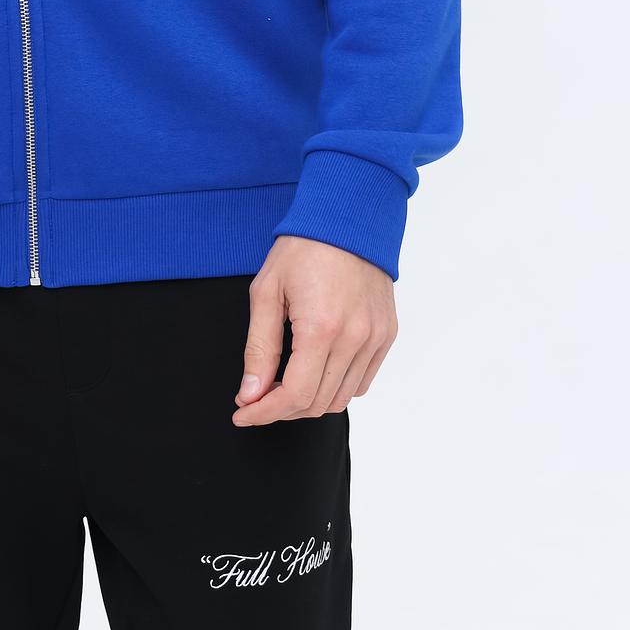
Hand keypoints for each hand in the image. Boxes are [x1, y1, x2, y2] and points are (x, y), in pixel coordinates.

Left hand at [231, 235, 397, 426]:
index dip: (265, 412)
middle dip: (282, 409)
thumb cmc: (302, 247)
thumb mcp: (267, 291)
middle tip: (257, 397)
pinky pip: (362, 381)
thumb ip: (259, 348)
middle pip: (318, 403)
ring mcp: (375, 338)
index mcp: (321, 327)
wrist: (347, 216)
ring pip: (342, 398)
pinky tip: (315, 369)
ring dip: (309, 400)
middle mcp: (355, 339)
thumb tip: (250, 394)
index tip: (242, 413)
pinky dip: (337, 386)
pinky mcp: (386, 334)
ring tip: (284, 383)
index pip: (295, 395)